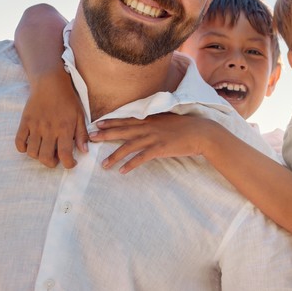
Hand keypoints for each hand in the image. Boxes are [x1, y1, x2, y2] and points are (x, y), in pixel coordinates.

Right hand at [15, 69, 87, 168]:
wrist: (50, 83)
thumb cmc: (68, 100)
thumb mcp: (80, 116)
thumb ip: (82, 134)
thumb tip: (84, 151)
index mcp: (65, 129)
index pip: (65, 155)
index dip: (68, 164)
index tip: (71, 163)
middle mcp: (49, 130)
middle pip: (46, 157)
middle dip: (52, 163)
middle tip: (56, 159)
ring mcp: (35, 126)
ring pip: (32, 152)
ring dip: (38, 156)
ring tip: (44, 151)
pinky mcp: (24, 122)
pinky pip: (19, 141)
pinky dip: (23, 148)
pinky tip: (30, 145)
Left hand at [91, 113, 220, 173]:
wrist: (201, 132)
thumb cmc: (186, 127)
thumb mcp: (168, 120)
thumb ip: (156, 122)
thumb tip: (146, 124)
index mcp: (150, 119)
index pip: (127, 120)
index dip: (111, 122)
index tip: (97, 124)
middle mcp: (149, 127)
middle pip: (123, 131)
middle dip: (106, 135)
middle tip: (90, 138)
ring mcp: (154, 137)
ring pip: (129, 146)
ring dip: (115, 156)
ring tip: (104, 165)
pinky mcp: (160, 149)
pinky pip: (142, 158)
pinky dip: (131, 164)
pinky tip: (122, 171)